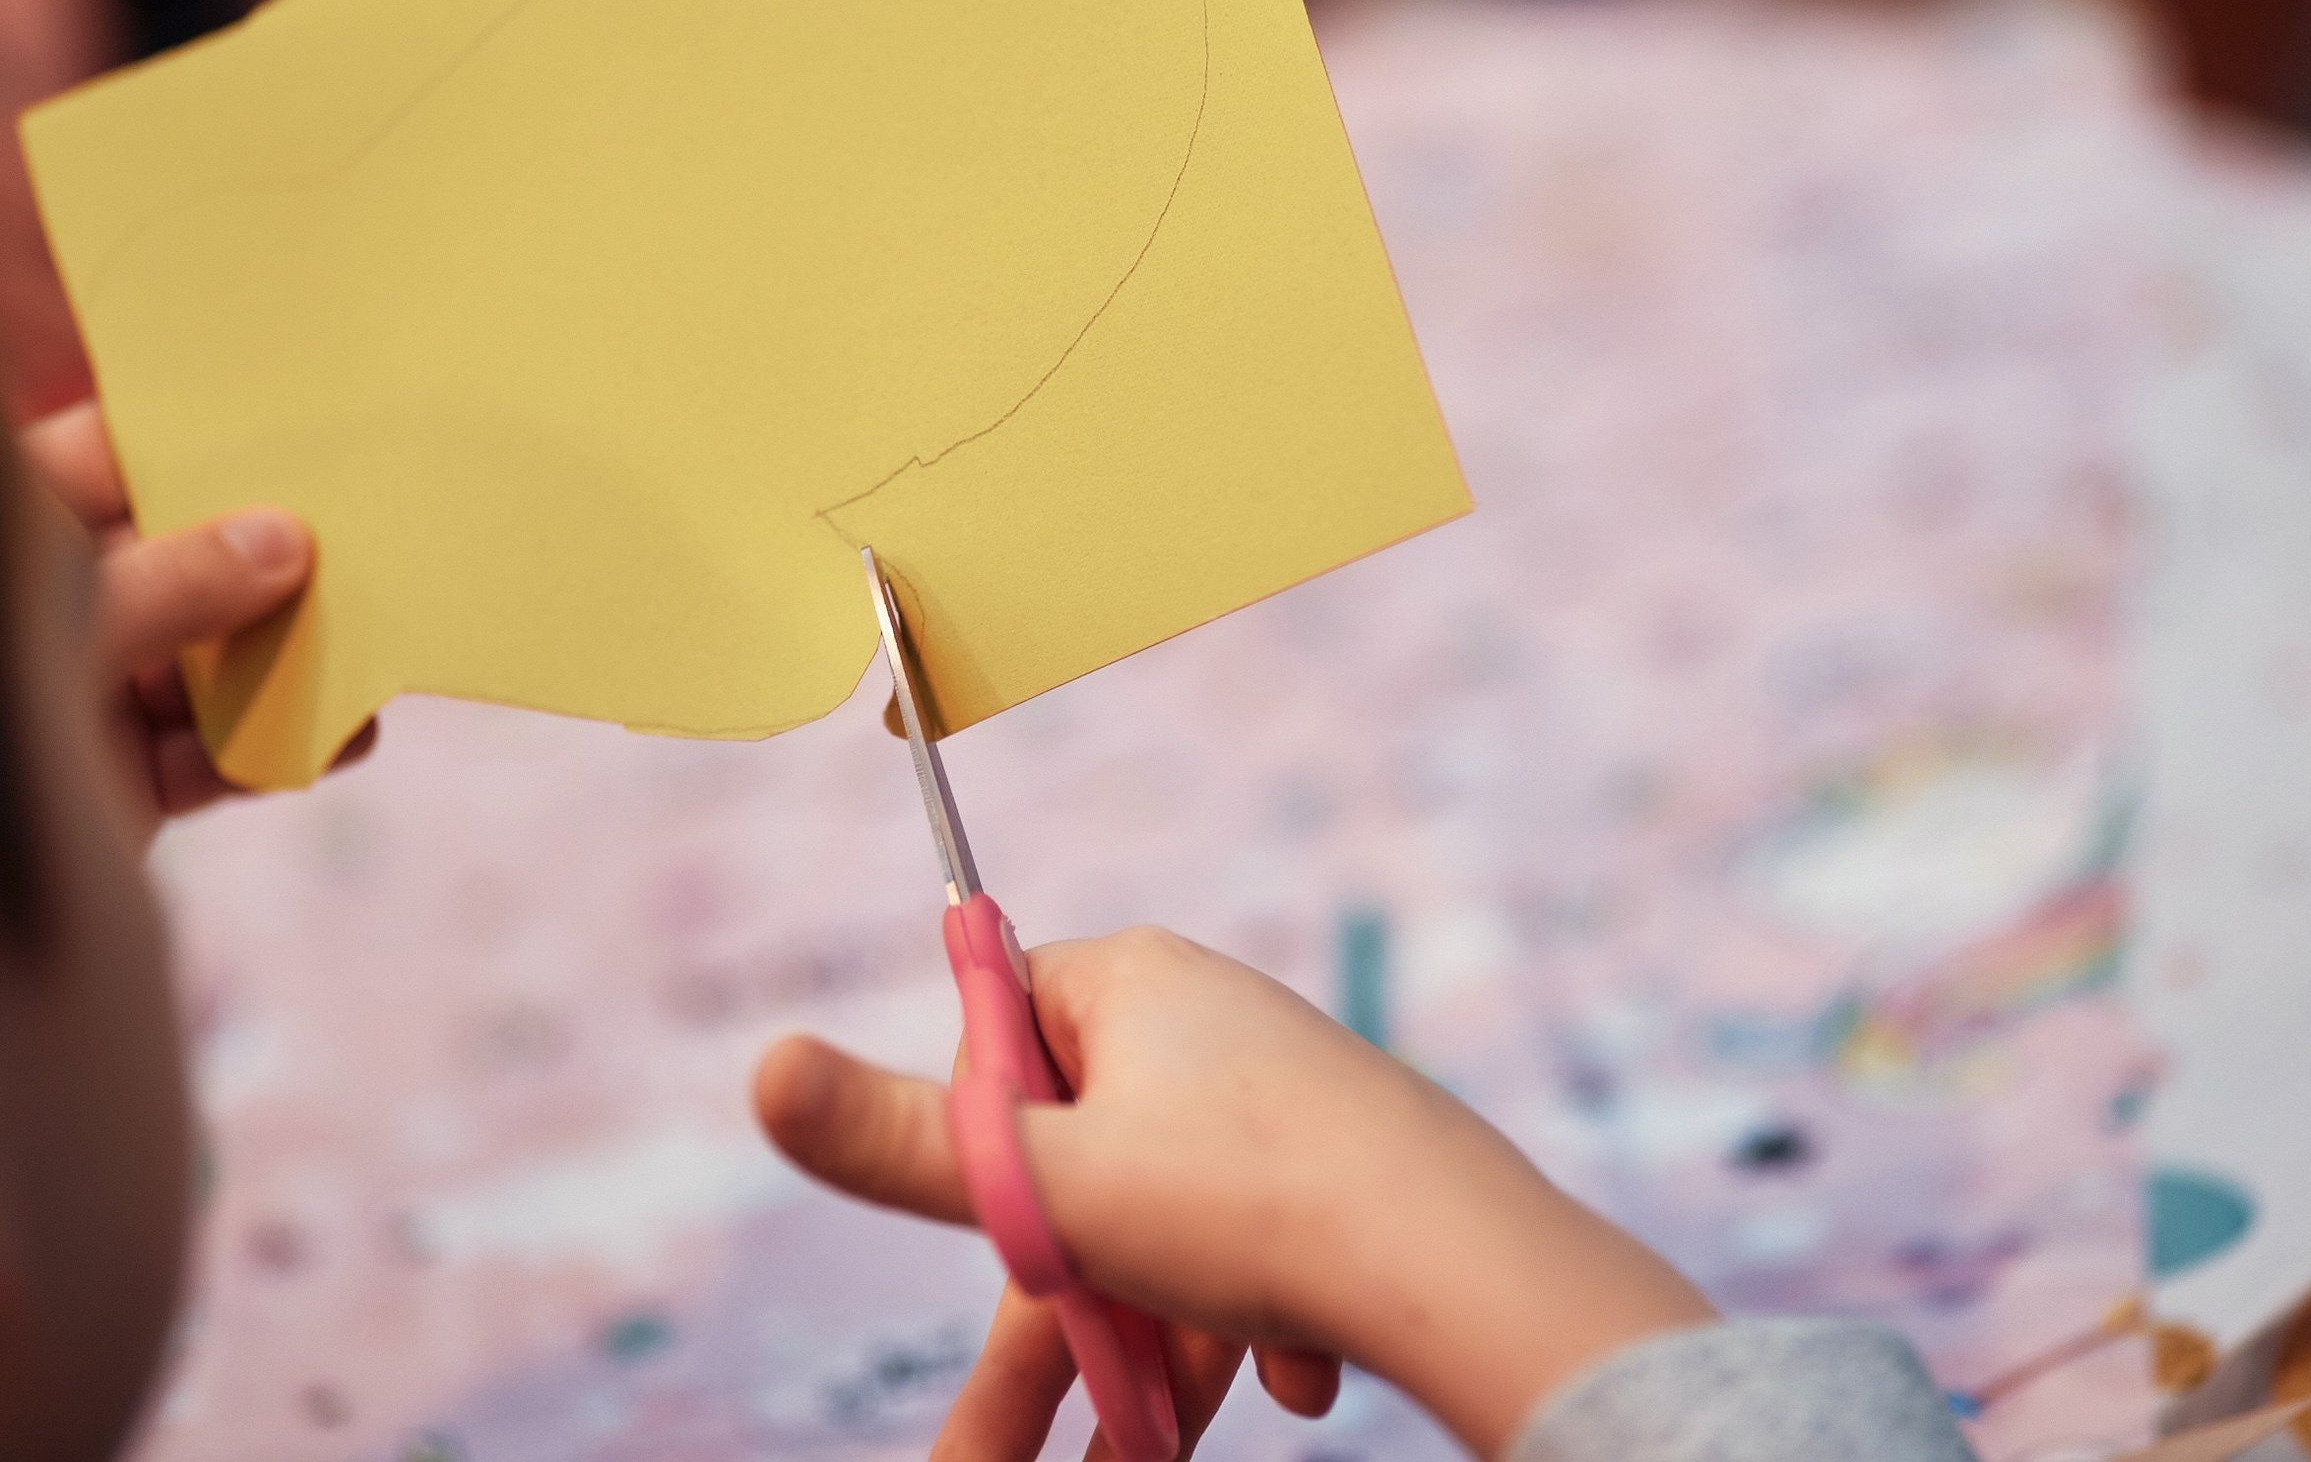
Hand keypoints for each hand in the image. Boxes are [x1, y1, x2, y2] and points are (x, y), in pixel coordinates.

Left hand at [17, 399, 373, 821]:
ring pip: (201, 662)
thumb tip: (284, 544)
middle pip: (174, 564)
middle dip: (264, 563)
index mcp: (19, 549)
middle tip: (366, 548)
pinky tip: (331, 743)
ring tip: (367, 661)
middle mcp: (45, 616)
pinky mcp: (111, 784)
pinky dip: (266, 753)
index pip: (102, 462)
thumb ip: (166, 584)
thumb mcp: (58, 623)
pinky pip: (206, 755)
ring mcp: (77, 698)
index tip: (296, 438)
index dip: (191, 449)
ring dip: (282, 665)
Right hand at [754, 927, 1713, 1459]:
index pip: (1000, 1035)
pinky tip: (1290, 1384)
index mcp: (1131, 984)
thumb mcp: (1043, 1184)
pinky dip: (1250, 1328)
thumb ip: (897, 1142)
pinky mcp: (1344, 1159)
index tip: (1002, 1221)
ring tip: (1144, 1457)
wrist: (1458, 1255)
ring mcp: (1282, 1090)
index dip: (981, 1141)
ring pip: (1170, 1230)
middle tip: (998, 1459)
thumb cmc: (1243, 1202)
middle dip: (1051, 1325)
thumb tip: (764, 1068)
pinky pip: (1260, 1245)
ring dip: (1148, 1354)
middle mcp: (1208, 1019)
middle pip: (1080, 1173)